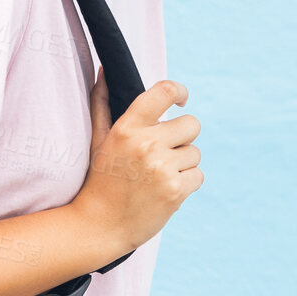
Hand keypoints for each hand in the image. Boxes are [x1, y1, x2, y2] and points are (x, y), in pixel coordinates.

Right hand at [75, 69, 202, 251]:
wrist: (99, 225)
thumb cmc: (99, 180)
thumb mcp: (98, 140)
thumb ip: (102, 103)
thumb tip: (104, 70)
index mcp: (128, 127)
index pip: (164, 92)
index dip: (179, 91)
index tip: (181, 99)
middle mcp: (146, 144)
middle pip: (192, 124)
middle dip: (183, 137)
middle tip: (163, 153)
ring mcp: (162, 168)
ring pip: (195, 153)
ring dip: (183, 164)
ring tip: (157, 177)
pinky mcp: (175, 191)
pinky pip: (198, 176)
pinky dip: (186, 184)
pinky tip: (164, 191)